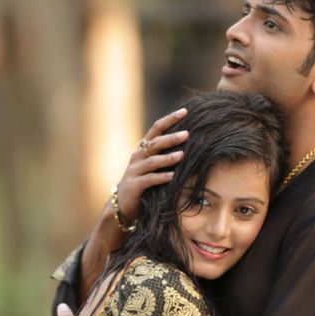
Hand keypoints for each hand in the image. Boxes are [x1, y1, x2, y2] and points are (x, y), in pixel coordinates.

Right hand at [113, 108, 189, 223]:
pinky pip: (148, 180)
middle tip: (187, 134)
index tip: (185, 111)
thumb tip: (192, 141)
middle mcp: (137, 157)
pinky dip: (160, 178)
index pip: (156, 129)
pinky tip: (172, 177)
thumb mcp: (153, 166)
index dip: (170, 119)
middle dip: (171, 138)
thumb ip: (165, 154)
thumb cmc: (143, 182)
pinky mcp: (133, 186)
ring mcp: (134, 171)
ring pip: (152, 161)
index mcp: (143, 148)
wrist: (123, 204)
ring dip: (167, 158)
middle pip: (154, 143)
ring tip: (182, 155)